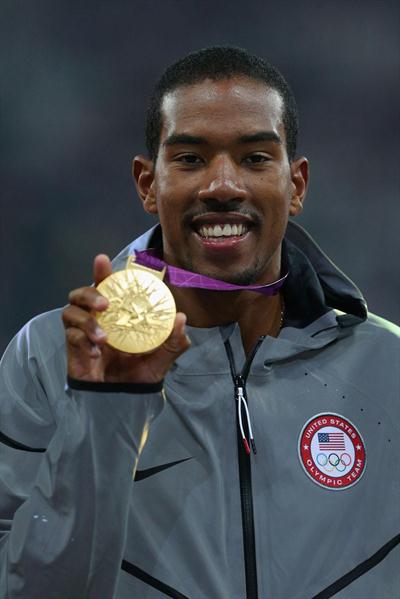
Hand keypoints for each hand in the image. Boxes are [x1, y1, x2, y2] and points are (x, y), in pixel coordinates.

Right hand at [62, 254, 190, 382]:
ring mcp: (82, 333)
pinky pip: (70, 337)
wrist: (126, 400)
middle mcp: (97, 318)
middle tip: (105, 304)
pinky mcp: (73, 349)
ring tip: (103, 336)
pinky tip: (96, 353)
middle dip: (89, 293)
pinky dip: (82, 341)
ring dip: (85, 320)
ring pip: (69, 311)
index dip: (101, 272)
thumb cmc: (142, 374)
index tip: (102, 260)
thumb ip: (174, 340)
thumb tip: (182, 319)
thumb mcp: (164, 357)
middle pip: (79, 294)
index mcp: (117, 314)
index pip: (107, 287)